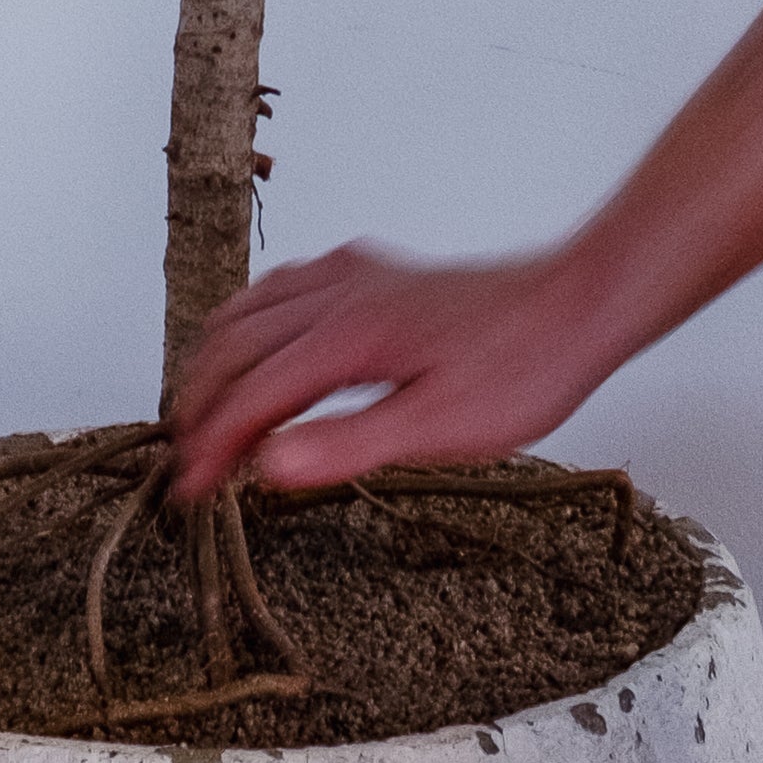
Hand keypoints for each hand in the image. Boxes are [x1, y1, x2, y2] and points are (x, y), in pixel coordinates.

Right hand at [168, 238, 614, 504]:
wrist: (574, 305)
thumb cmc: (519, 368)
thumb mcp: (436, 431)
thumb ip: (347, 445)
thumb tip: (268, 464)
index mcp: (348, 335)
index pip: (252, 394)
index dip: (211, 444)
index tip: (187, 490)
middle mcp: (340, 292)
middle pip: (236, 343)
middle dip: (201, 402)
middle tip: (188, 462)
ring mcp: (356, 275)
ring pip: (253, 307)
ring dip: (219, 358)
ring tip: (207, 412)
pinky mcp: (375, 272)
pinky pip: (285, 285)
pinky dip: (252, 321)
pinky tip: (262, 344)